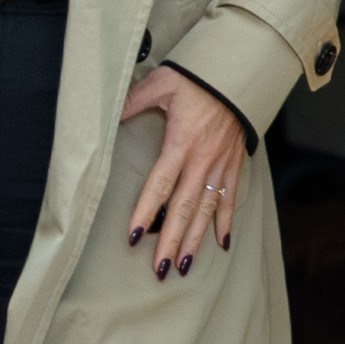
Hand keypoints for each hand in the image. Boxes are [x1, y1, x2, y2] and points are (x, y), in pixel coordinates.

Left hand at [119, 67, 243, 279]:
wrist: (238, 74)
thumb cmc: (197, 77)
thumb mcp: (162, 83)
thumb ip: (133, 100)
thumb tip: (106, 112)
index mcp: (181, 143)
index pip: (160, 184)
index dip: (147, 211)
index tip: (135, 236)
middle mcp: (202, 159)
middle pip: (184, 207)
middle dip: (171, 240)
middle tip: (160, 269)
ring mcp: (221, 164)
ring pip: (207, 209)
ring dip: (196, 239)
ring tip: (184, 265)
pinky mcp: (234, 164)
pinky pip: (231, 198)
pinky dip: (226, 222)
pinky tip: (221, 244)